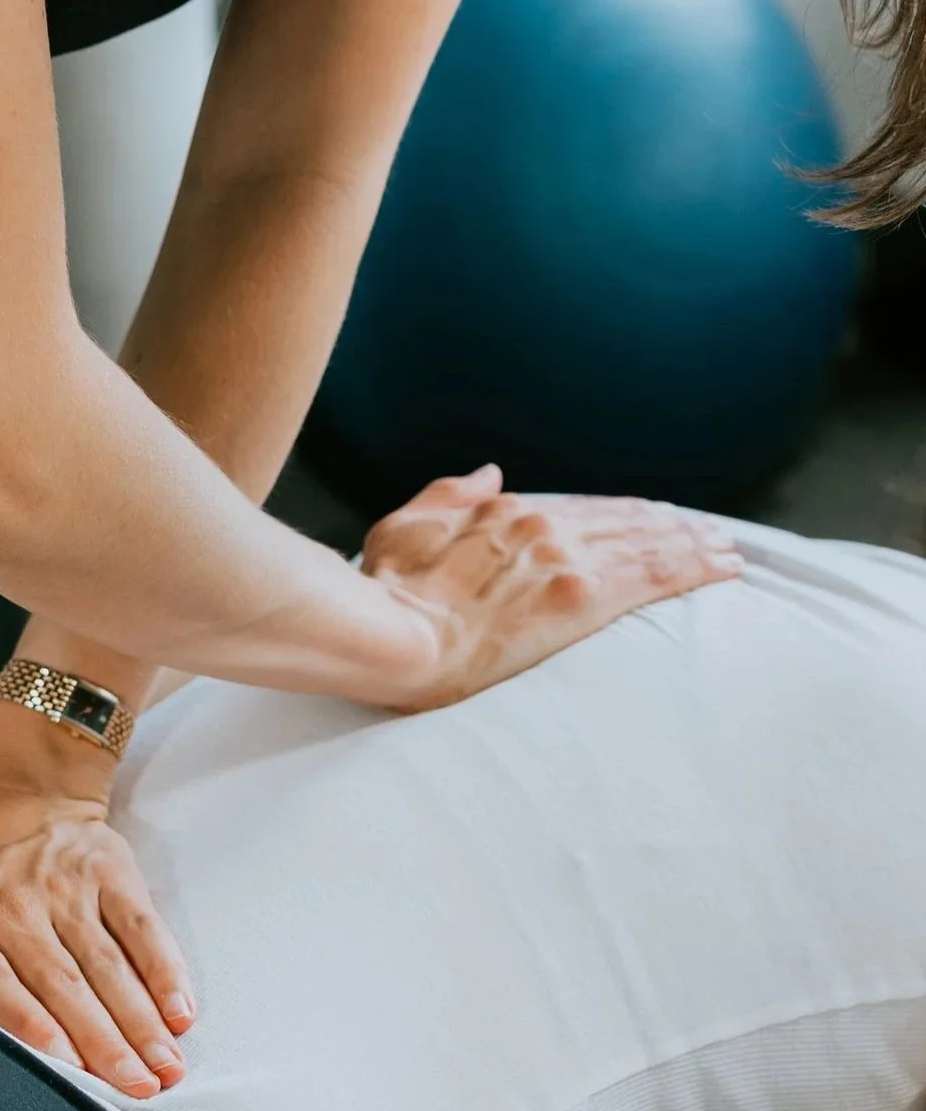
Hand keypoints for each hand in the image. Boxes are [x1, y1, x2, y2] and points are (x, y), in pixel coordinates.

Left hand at [0, 702, 195, 1098]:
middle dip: (101, 1040)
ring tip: (163, 1075)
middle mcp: (13, 899)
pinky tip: (184, 1016)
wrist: (17, 777)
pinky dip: (165, 969)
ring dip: (139, 1020)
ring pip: (105, 962)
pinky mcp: (111, 871)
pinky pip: (142, 926)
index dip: (20, 1014)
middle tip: (134, 1094)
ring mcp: (67, 885)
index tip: (54, 1061)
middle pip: (59, 979)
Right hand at [363, 468, 744, 710]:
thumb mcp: (400, 528)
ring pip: (650, 543)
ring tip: (727, 549)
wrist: (388, 638)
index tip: (650, 518)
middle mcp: (542, 528)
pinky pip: (656, 576)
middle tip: (711, 533)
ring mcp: (566, 561)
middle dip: (671, 527)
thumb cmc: (383, 592)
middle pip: (625, 522)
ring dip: (694, 544)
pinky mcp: (583, 600)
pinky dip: (696, 567)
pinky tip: (724, 566)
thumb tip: (489, 472)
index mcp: (501, 512)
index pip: (578, 510)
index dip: (620, 514)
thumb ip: (449, 495)